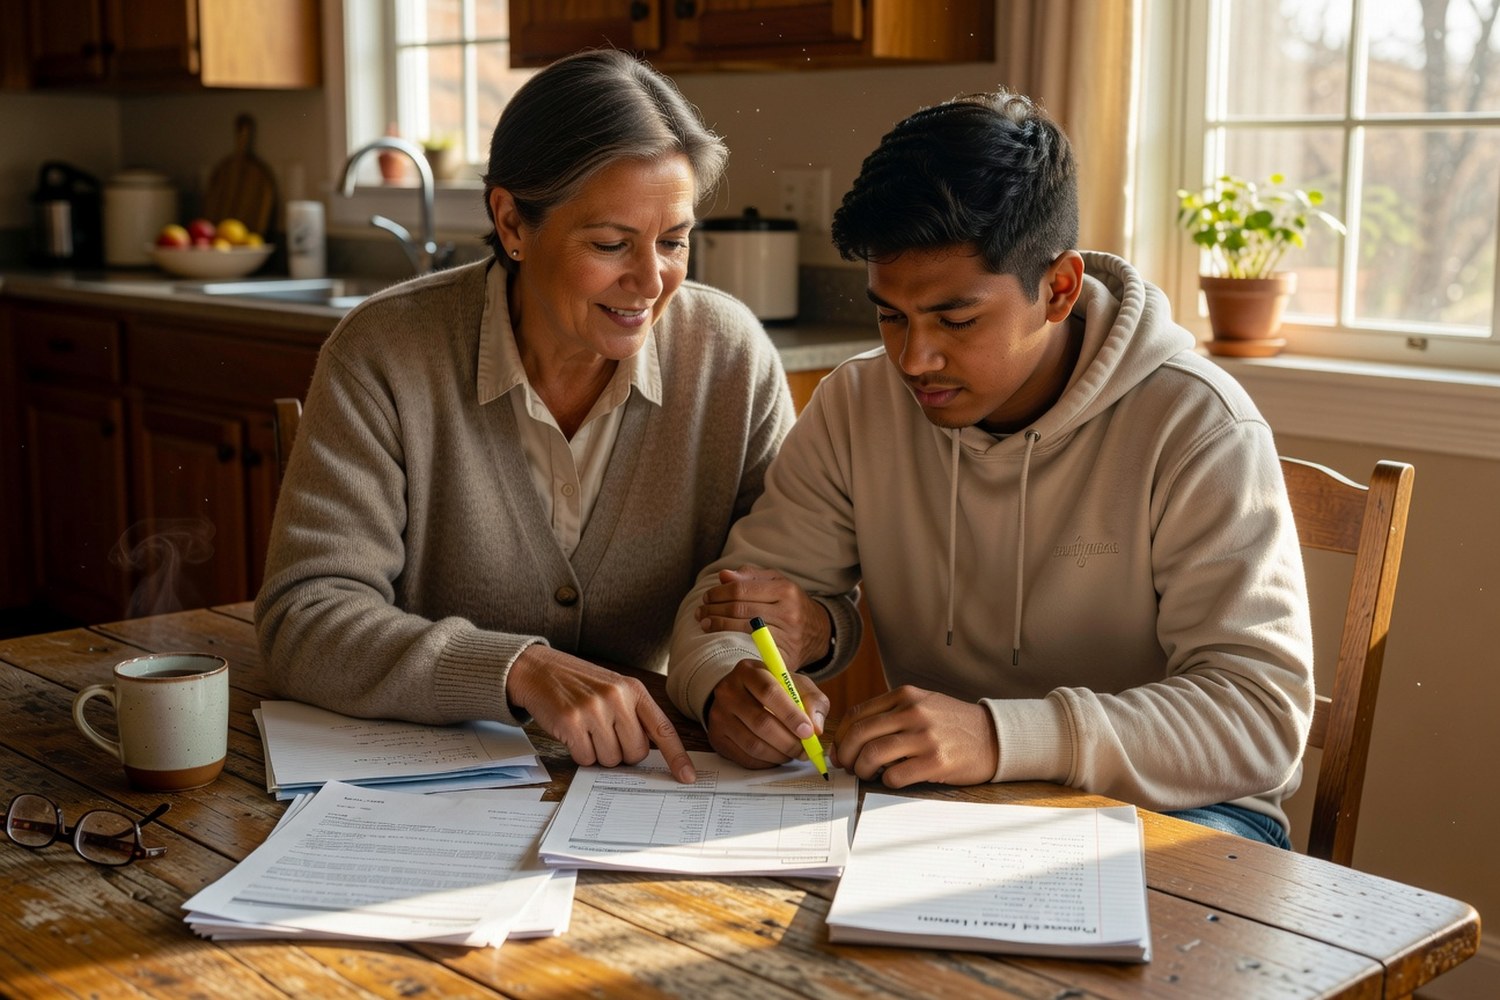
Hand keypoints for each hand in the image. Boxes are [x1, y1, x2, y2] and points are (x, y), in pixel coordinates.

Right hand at [507, 646, 694, 782]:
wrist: (540, 670)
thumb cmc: (580, 685)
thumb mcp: (615, 689)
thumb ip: (634, 715)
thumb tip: (648, 755)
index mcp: (633, 689)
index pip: (662, 728)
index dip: (677, 756)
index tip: (687, 776)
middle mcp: (617, 698)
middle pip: (636, 753)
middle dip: (622, 753)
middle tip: (605, 735)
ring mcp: (594, 709)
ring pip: (610, 760)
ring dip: (598, 754)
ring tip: (587, 730)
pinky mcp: (571, 722)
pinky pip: (586, 759)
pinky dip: (580, 754)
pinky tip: (573, 734)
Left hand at [695, 565, 831, 667]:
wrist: (820, 632)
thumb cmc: (792, 603)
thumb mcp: (777, 582)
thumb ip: (750, 576)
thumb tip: (723, 576)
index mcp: (785, 590)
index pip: (741, 589)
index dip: (718, 593)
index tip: (706, 597)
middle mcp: (788, 613)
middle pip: (739, 610)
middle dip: (714, 610)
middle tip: (700, 611)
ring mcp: (787, 637)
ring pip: (742, 630)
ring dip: (718, 626)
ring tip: (705, 623)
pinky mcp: (785, 657)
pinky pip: (752, 650)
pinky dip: (733, 644)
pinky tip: (721, 640)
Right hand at [704, 659, 829, 769]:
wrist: (744, 693)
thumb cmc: (774, 689)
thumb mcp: (796, 685)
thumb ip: (812, 701)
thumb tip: (816, 729)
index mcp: (748, 671)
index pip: (769, 692)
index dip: (791, 714)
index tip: (809, 732)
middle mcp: (728, 692)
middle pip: (760, 722)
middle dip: (789, 741)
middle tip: (805, 750)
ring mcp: (719, 716)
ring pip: (753, 744)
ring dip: (780, 755)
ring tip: (794, 753)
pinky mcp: (716, 737)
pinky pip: (745, 758)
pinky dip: (767, 762)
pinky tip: (777, 755)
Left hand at [832, 686, 996, 787]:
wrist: (995, 737)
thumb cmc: (954, 724)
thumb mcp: (923, 704)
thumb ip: (892, 712)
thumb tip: (855, 735)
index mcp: (906, 696)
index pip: (858, 714)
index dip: (842, 736)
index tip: (839, 750)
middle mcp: (913, 712)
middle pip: (860, 734)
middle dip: (846, 754)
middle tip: (847, 766)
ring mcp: (925, 737)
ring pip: (873, 754)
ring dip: (862, 769)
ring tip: (867, 774)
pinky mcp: (935, 761)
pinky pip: (895, 775)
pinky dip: (886, 780)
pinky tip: (892, 779)